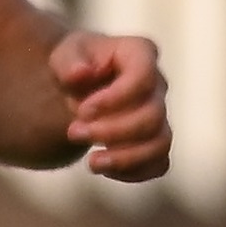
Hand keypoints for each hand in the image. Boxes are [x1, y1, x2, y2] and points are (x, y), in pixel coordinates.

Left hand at [48, 30, 169, 181]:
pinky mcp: (154, 141)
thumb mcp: (65, 54)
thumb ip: (69, 61)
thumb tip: (80, 73)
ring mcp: (160, 114)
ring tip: (91, 163)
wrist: (80, 83)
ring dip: (125, 158)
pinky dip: (133, 171)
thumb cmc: (76, 63)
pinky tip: (104, 168)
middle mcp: (157, 85)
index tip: (82, 110)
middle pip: (152, 116)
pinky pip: (159, 163)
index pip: (143, 77)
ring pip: (161, 144)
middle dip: (111, 131)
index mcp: (140, 54)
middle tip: (73, 132)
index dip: (115, 99)